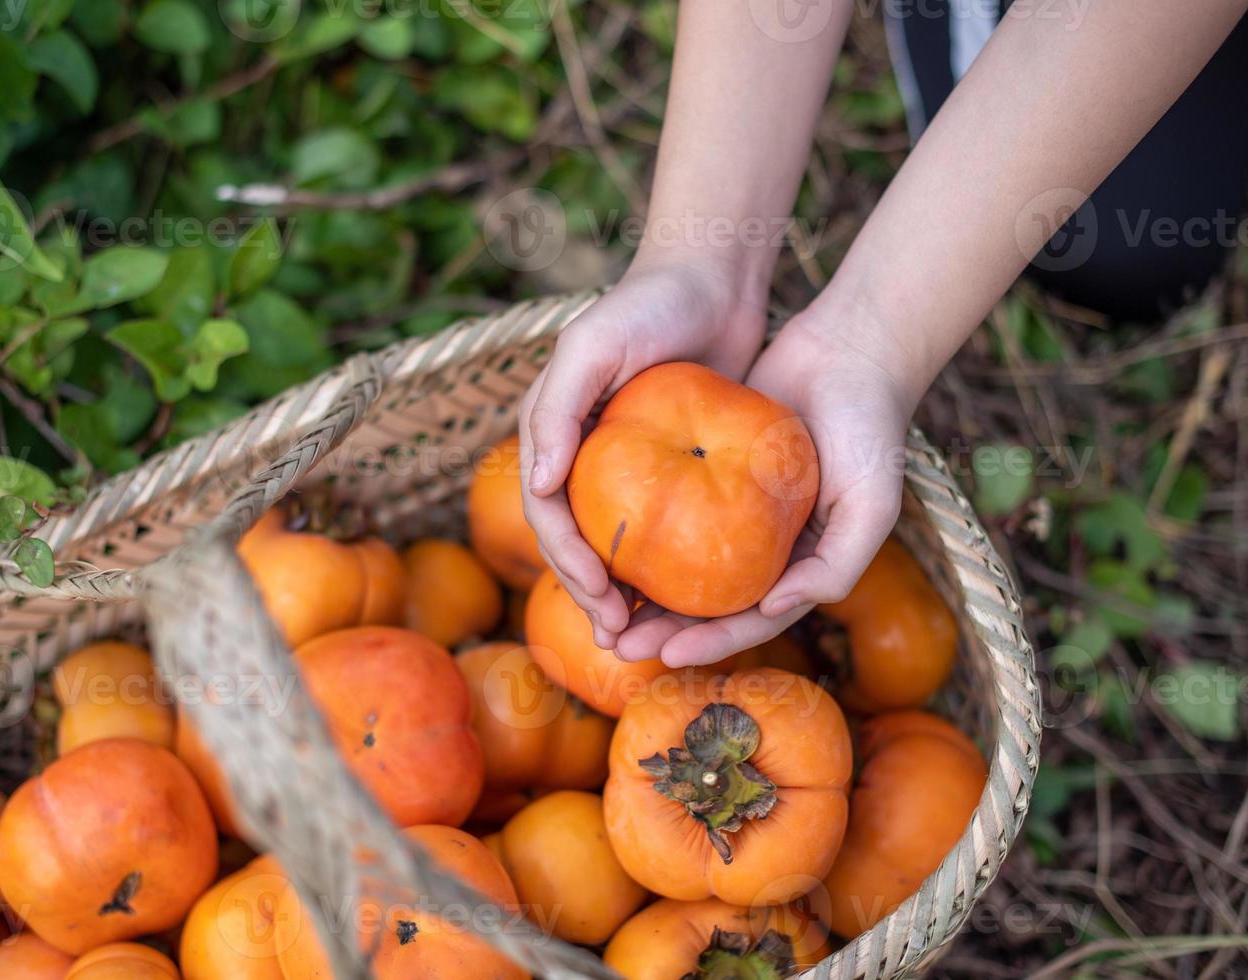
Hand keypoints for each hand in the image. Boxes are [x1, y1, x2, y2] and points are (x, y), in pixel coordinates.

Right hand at [519, 252, 769, 647]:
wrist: (712, 278)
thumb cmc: (648, 305)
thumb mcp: (594, 345)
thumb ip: (558, 409)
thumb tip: (535, 487)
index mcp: (553, 436)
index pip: (549, 515)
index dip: (567, 562)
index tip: (602, 597)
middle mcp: (583, 458)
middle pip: (578, 543)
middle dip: (592, 596)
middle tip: (623, 639)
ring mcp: (628, 467)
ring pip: (619, 547)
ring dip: (627, 597)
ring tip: (652, 638)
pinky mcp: (674, 467)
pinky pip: (667, 528)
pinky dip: (671, 566)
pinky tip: (693, 599)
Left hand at [614, 309, 918, 666]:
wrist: (849, 351)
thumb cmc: (871, 430)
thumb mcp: (871, 504)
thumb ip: (837, 565)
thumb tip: (774, 609)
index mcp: (799, 566)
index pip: (749, 620)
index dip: (710, 644)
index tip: (664, 657)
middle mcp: (762, 545)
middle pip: (704, 601)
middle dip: (660, 629)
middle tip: (614, 643)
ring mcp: (732, 507)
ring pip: (678, 559)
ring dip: (639, 587)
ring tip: (595, 603)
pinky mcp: (707, 465)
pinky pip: (668, 501)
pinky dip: (639, 524)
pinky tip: (599, 534)